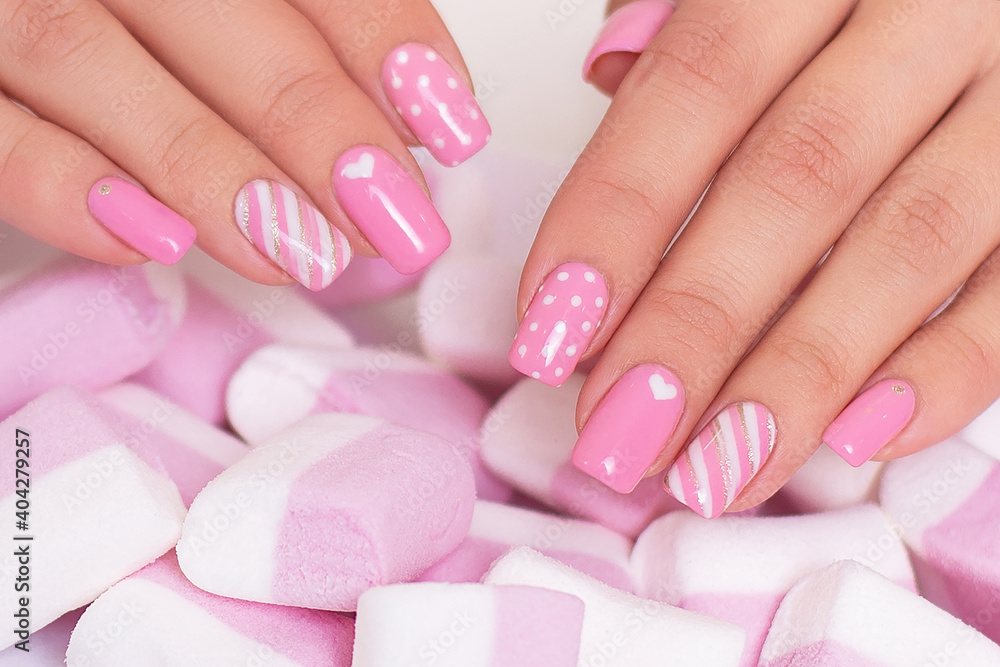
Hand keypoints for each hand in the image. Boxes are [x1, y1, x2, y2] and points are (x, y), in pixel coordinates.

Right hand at [0, 0, 489, 283]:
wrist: (5, 18)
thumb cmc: (128, 18)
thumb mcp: (204, 6)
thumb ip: (294, 30)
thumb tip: (407, 116)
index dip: (383, 37)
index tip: (454, 125)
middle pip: (211, 10)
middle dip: (317, 125)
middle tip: (396, 220)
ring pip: (91, 62)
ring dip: (210, 170)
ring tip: (303, 255)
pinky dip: (63, 188)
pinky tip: (153, 245)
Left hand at [509, 0, 999, 516]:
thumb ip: (686, 21)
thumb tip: (606, 84)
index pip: (701, 82)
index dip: (617, 213)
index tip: (552, 329)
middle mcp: (933, 11)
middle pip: (798, 178)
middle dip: (697, 322)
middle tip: (619, 431)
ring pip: (911, 240)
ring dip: (800, 375)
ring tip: (714, 471)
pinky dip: (949, 371)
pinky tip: (859, 439)